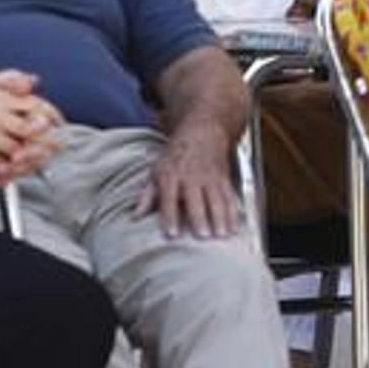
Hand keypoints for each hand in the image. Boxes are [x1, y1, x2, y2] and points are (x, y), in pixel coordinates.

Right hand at [0, 71, 61, 182]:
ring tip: (38, 159)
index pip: (34, 104)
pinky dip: (7, 167)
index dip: (51, 115)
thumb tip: (34, 81)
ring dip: (29, 157)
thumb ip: (12, 79)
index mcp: (0, 98)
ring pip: (15, 148)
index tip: (59, 124)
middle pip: (28, 129)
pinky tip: (13, 167)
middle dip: (46, 140)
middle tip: (57, 147)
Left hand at [137, 120, 241, 240]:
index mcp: (170, 175)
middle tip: (203, 236)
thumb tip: (135, 216)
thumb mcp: (156, 170)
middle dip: (199, 217)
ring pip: (216, 199)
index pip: (169, 198)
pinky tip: (234, 228)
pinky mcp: (224, 178)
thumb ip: (146, 195)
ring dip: (220, 217)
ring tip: (222, 235)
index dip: (170, 216)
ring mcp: (209, 177)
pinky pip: (229, 196)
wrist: (202, 131)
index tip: (173, 234)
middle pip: (196, 199)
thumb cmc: (175, 156)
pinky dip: (233, 212)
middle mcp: (191, 176)